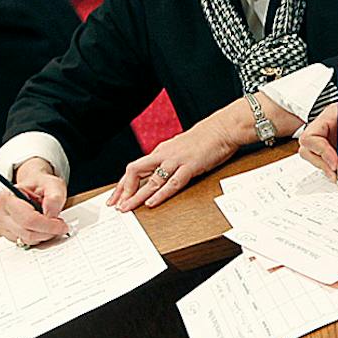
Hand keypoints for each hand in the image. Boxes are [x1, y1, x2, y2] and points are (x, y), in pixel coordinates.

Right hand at [0, 158, 70, 245]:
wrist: (33, 187)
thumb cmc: (40, 185)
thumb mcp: (53, 185)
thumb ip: (54, 199)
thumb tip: (51, 215)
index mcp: (8, 197)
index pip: (28, 219)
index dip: (48, 226)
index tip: (62, 226)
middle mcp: (1, 212)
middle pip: (27, 233)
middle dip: (48, 232)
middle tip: (60, 225)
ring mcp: (2, 225)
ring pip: (27, 240)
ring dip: (43, 235)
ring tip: (50, 223)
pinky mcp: (8, 234)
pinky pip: (25, 243)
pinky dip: (37, 238)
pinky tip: (42, 227)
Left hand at [112, 115, 240, 208]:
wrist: (222, 129)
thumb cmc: (204, 139)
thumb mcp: (179, 149)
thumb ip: (168, 160)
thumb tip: (158, 173)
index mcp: (161, 151)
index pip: (135, 168)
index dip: (123, 184)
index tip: (116, 197)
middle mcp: (164, 155)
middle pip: (135, 172)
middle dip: (124, 190)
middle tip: (117, 205)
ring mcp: (176, 160)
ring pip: (151, 180)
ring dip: (138, 196)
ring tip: (128, 208)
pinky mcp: (190, 166)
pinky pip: (172, 182)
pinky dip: (161, 194)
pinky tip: (151, 202)